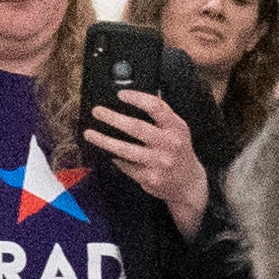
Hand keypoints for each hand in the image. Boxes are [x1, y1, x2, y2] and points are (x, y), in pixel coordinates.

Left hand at [81, 84, 209, 233]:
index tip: (120, 94)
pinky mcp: (149, 178)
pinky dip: (113, 157)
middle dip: (113, 118)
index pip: (156, 107)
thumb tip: (139, 96)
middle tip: (97, 111)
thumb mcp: (177, 129)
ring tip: (89, 133)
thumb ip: (161, 114)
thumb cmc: (178, 150)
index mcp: (176, 127)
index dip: (137, 98)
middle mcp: (169, 143)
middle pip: (136, 127)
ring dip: (104, 140)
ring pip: (125, 149)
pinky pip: (126, 165)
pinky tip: (104, 151)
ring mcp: (159, 162)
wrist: (189, 183)